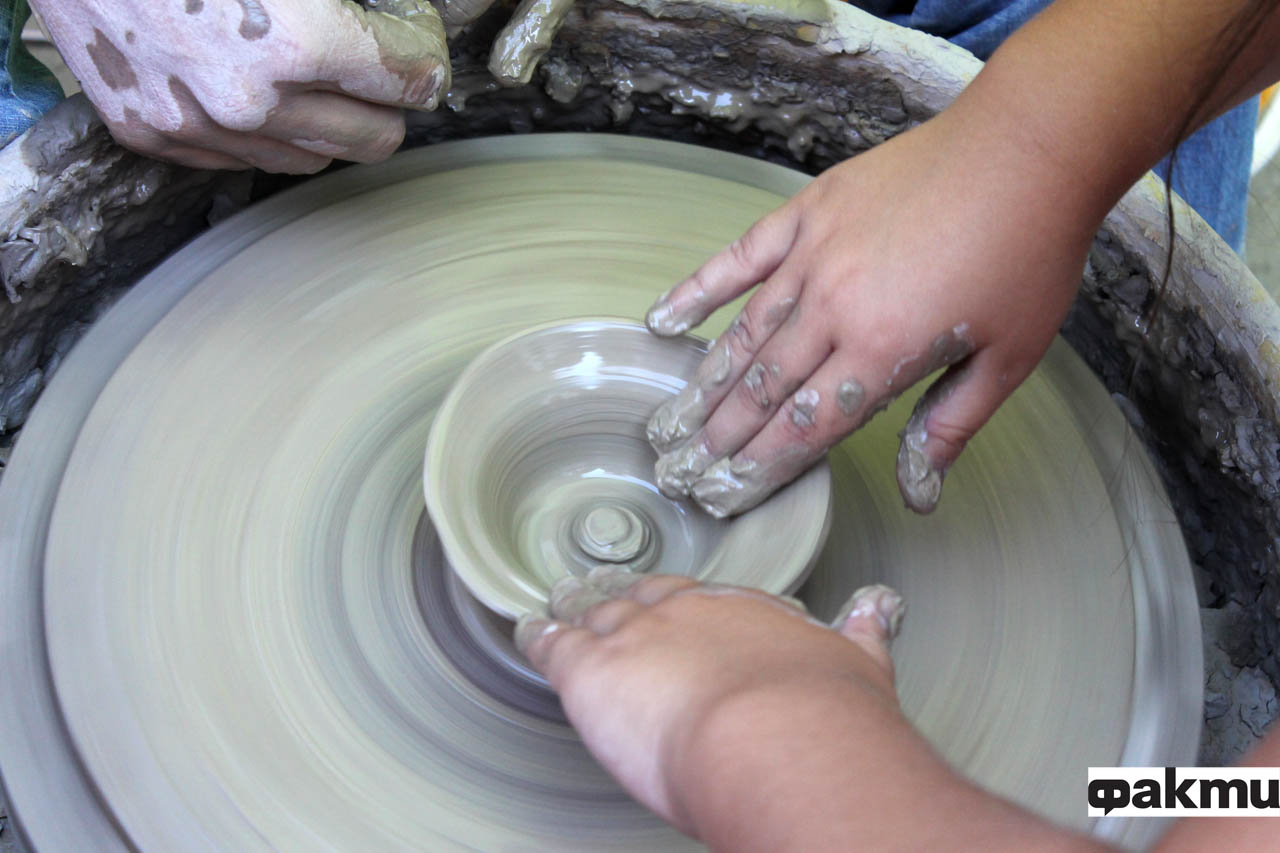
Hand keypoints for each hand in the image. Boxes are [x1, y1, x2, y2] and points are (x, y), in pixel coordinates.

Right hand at [34, 0, 449, 171]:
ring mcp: (194, 127)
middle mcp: (248, 101)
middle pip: (376, 139)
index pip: (413, 79)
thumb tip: (409, 21)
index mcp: (297, 41)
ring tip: (314, 69)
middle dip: (389, 99)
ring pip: (313, 160)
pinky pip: (243, 160)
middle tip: (377, 59)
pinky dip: (264, 129)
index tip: (411, 30)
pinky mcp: (149, 135)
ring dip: (329, 119)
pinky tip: (256, 84)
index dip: (422, 48)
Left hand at [515, 568, 904, 836]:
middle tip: (611, 603)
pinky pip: (553, 643)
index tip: (674, 611)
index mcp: (742, 612)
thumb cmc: (824, 716)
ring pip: (594, 613)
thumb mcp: (858, 664)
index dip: (679, 606)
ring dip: (578, 611)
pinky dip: (538, 637)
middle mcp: (686, 614)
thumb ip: (862, 633)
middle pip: (642, 598)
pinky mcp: (591, 670)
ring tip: (561, 606)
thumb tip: (878, 609)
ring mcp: (635, 636)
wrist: (780, 740)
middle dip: (625, 601)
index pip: (700, 600)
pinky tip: (529, 631)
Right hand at [643, 111, 1097, 516]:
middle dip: (719, 441)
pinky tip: (663, 320)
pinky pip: (740, 258)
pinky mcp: (808, 212)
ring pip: (743, 334)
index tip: (724, 495)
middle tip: (681, 475)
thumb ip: (949, 427)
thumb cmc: (1027, 252)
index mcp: (882, 350)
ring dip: (705, 385)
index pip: (803, 427)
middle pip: (761, 389)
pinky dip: (698, 290)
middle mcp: (835, 307)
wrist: (1028, 146)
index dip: (760, 468)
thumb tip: (918, 494)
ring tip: (670, 424)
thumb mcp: (1008, 358)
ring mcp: (814, 256)